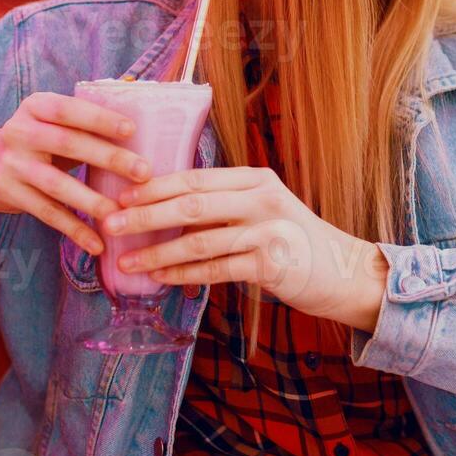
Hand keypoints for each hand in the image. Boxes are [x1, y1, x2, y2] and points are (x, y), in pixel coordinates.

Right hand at [0, 91, 152, 255]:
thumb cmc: (41, 139)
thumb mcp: (52, 121)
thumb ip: (85, 121)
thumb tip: (144, 127)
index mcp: (35, 106)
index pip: (67, 109)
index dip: (98, 118)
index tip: (131, 129)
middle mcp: (20, 132)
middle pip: (67, 144)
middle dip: (108, 158)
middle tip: (143, 172)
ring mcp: (13, 165)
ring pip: (57, 184)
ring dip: (92, 200)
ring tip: (121, 213)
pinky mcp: (11, 195)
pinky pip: (48, 214)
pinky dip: (74, 230)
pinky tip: (97, 244)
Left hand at [103, 167, 389, 330]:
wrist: (345, 273)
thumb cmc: (294, 241)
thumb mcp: (264, 209)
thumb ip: (226, 205)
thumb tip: (166, 208)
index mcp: (256, 179)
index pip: (196, 176)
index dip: (155, 185)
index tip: (122, 194)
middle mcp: (262, 199)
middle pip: (191, 203)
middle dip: (145, 213)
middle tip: (110, 223)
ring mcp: (267, 231)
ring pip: (197, 239)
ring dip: (155, 251)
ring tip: (126, 260)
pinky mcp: (270, 265)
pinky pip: (213, 270)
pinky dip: (182, 273)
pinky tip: (160, 278)